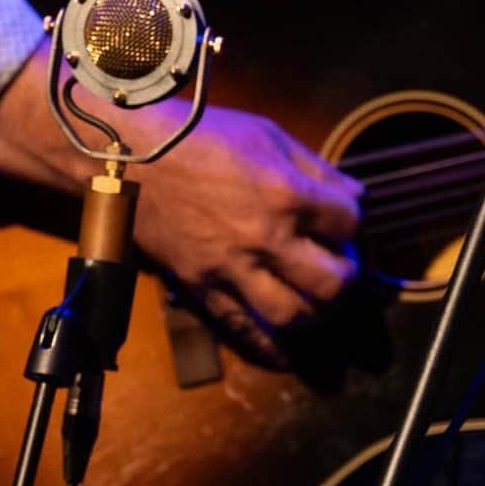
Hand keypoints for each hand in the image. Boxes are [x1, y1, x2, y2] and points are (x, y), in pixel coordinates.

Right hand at [129, 105, 362, 366]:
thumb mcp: (268, 136)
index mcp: (286, 193)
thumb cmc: (202, 138)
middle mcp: (264, 237)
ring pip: (292, 313)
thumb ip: (317, 168)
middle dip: (347, 274)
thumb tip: (353, 196)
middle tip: (340, 264)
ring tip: (316, 297)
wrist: (131, 158)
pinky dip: (269, 346)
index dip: (352, 220)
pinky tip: (286, 349)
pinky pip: (240, 329)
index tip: (343, 217)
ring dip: (315, 310)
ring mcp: (231, 268)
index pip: (349, 222)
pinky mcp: (200, 287)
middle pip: (333, 280)